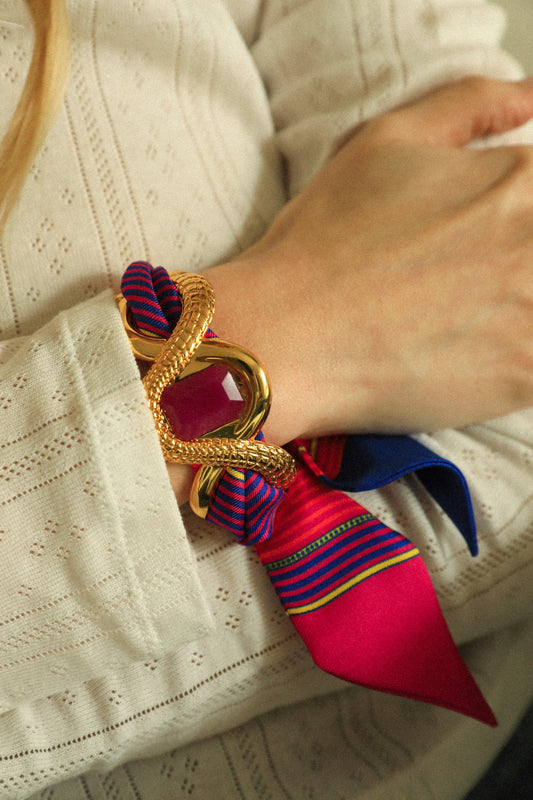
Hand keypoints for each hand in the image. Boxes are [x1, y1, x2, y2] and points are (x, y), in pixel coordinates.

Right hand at [206, 77, 532, 443]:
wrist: (284, 339)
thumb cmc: (323, 242)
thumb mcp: (386, 140)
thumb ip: (472, 104)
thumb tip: (530, 99)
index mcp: (522, 180)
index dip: (508, 220)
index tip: (471, 244)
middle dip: (510, 264)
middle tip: (455, 285)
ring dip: (511, 312)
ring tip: (457, 322)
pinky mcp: (525, 378)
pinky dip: (512, 361)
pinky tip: (466, 360)